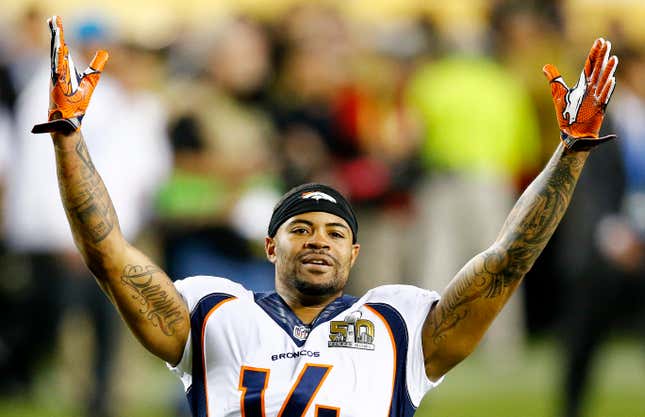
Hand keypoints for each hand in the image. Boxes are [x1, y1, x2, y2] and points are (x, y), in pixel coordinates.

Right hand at [32, 16, 107, 133]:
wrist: (69, 123)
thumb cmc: (77, 104)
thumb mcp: (90, 81)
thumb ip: (96, 67)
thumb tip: (105, 52)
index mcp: (62, 70)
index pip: (60, 50)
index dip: (59, 36)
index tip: (57, 22)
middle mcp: (56, 73)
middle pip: (56, 50)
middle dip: (56, 35)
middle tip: (54, 19)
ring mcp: (55, 80)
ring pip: (55, 58)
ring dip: (56, 44)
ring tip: (56, 28)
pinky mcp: (56, 88)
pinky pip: (57, 71)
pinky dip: (58, 60)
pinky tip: (61, 49)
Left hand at [543, 38, 617, 150]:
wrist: (570, 132)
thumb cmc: (567, 114)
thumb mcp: (558, 94)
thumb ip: (554, 80)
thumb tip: (546, 66)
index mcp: (583, 84)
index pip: (590, 65)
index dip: (594, 53)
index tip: (600, 40)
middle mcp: (592, 89)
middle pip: (598, 70)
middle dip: (602, 57)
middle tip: (607, 43)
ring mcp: (596, 98)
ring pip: (604, 82)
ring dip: (608, 71)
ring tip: (612, 58)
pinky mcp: (598, 109)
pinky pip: (604, 98)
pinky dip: (607, 89)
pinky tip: (612, 80)